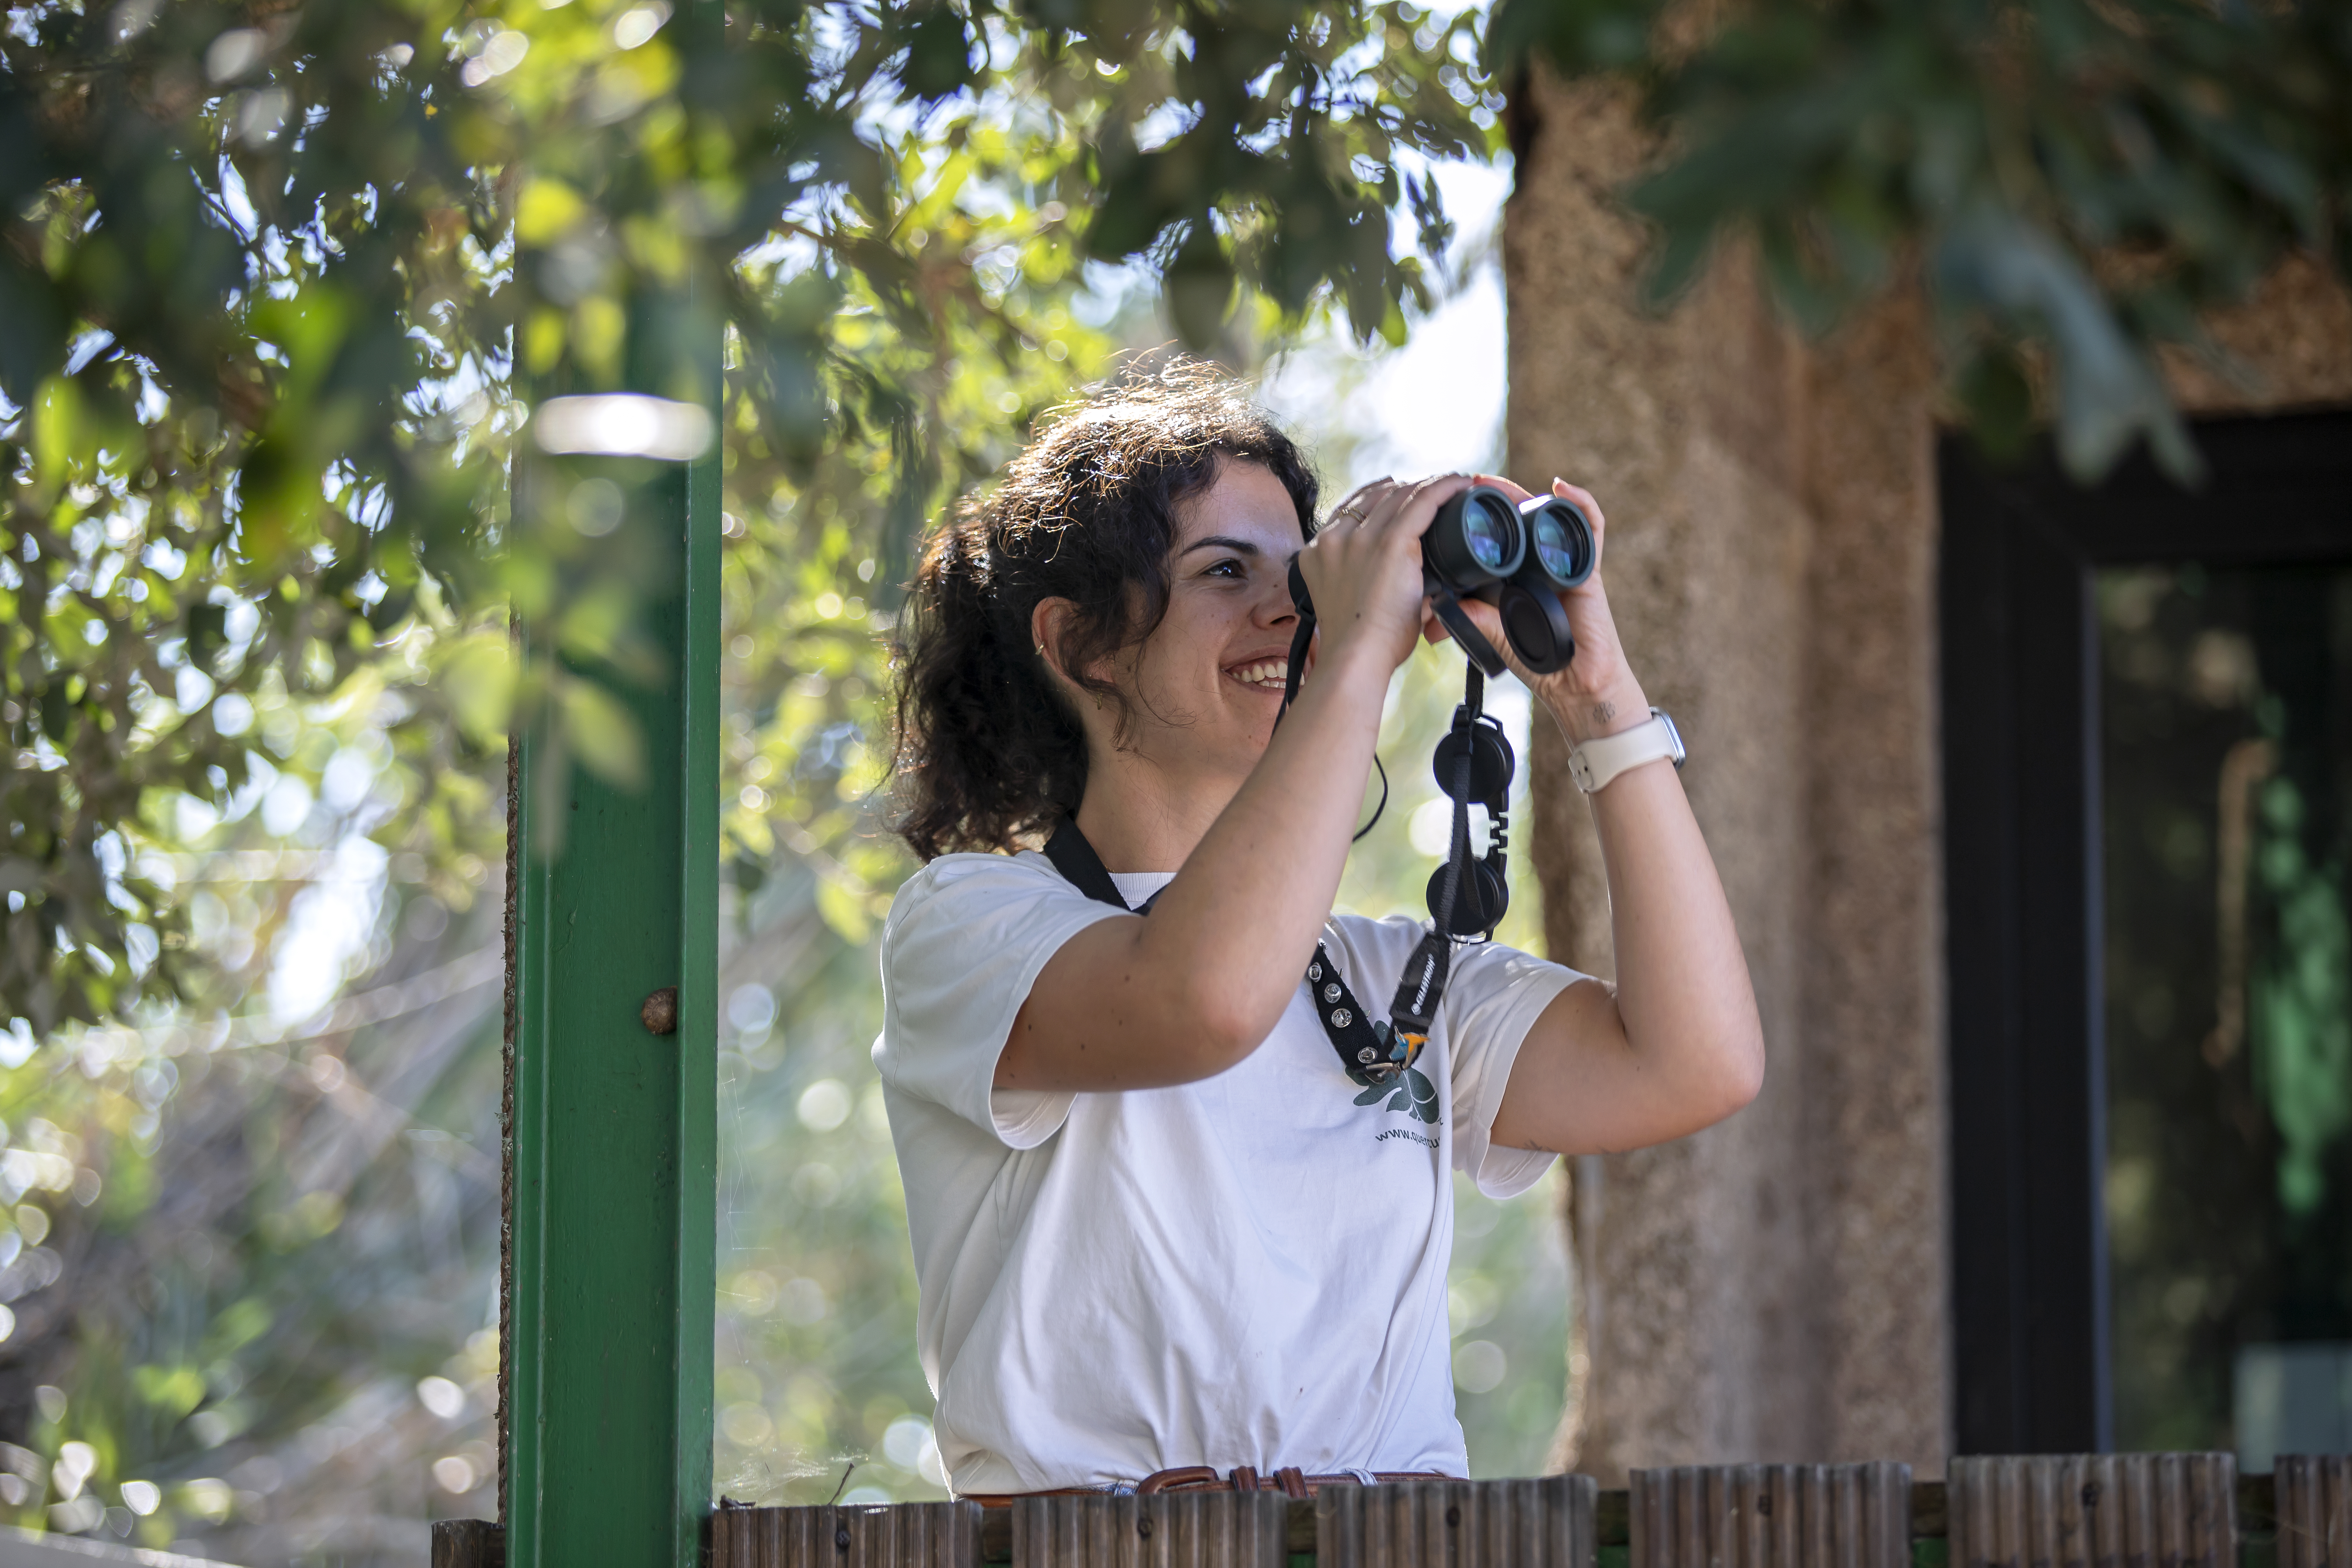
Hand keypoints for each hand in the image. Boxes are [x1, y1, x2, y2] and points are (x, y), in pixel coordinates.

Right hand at [1293, 474, 1475, 676]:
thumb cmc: (1358, 646)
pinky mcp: (1392, 543)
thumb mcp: (1351, 605)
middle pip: (1377, 496)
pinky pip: (1424, 502)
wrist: (1354, 657)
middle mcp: (1336, 538)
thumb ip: (1368, 586)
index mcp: (1319, 552)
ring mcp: (1362, 538)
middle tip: (1432, 487)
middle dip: (1406, 488)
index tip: (1397, 490)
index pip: (1350, 508)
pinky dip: (1444, 488)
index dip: (1377, 494)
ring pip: (1401, 495)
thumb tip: (1417, 589)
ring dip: (1428, 484)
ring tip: (1450, 482)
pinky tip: (1460, 482)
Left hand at [1441, 477, 1649, 743]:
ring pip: (1549, 517)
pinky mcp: (1589, 569)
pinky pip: (1591, 528)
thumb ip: (1475, 622)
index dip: (1477, 521)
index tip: (1452, 506)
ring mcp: (1564, 564)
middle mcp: (1538, 565)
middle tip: (1474, 484)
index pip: (1497, 539)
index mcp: (1515, 578)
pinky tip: (1561, 487)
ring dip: (1527, 495)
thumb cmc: (1541, 663)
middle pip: (1520, 520)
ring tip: (1501, 485)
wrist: (1576, 686)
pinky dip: (1581, 503)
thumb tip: (1441, 612)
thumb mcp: (1498, 639)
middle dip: (1498, 499)